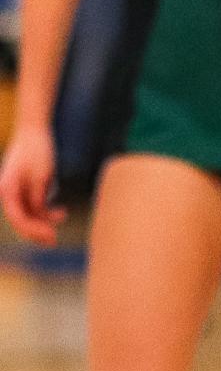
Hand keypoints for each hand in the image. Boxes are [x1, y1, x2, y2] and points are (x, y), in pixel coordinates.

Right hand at [0, 124, 65, 244]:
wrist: (33, 130)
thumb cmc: (37, 150)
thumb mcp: (42, 175)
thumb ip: (37, 197)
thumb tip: (39, 215)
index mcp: (7, 191)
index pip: (19, 219)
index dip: (34, 231)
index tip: (51, 236)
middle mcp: (8, 194)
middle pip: (21, 220)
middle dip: (38, 231)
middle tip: (54, 240)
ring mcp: (15, 191)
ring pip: (28, 214)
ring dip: (44, 220)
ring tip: (63, 216)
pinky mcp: (24, 188)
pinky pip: (33, 205)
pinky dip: (45, 210)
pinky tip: (60, 212)